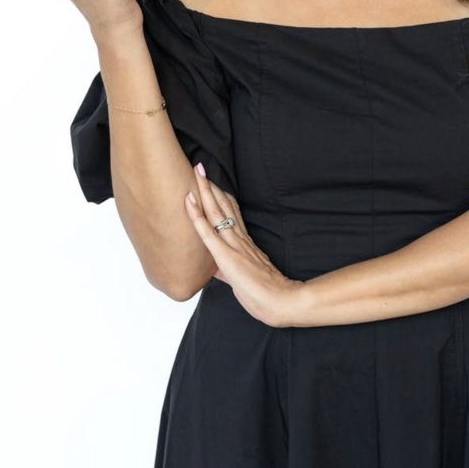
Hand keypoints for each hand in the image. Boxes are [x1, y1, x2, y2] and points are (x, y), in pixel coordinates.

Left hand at [184, 164, 304, 327]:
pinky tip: (188, 200)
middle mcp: (239, 238)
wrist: (279, 301)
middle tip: (201, 166)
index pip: (231, 213)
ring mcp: (233, 245)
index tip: (213, 181)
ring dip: (204, 190)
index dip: (221, 196)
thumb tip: (214, 270)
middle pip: (224, 205)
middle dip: (211, 185)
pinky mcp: (226, 255)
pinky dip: (196, 215)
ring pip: (216, 212)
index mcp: (245, 243)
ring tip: (196, 171)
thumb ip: (228, 270)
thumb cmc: (264, 294)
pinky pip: (207, 232)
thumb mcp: (242, 279)